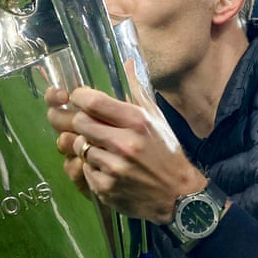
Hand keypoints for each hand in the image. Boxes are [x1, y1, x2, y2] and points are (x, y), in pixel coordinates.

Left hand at [46, 60, 206, 222]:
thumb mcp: (156, 118)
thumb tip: (128, 62)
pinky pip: (84, 169)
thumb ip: (137, 90)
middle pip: (80, 122)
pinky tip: (108, 168)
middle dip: (82, 121)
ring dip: (87, 146)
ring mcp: (114, 168)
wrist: (178, 195)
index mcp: (137, 122)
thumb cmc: (166, 153)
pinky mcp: (106, 188)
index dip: (80, 97)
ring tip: (103, 149)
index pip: (93, 102)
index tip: (79, 98)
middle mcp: (125, 144)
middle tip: (90, 125)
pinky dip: (92, 168)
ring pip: (79, 147)